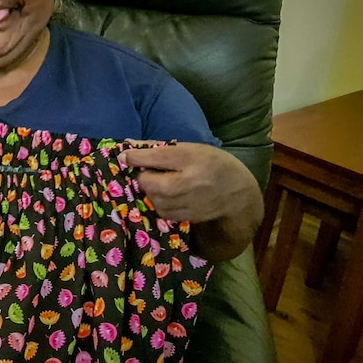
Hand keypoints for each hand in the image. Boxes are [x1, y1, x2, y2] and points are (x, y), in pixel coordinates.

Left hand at [120, 141, 262, 260]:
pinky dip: (159, 202)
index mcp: (189, 158)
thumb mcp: (189, 148)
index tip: (126, 156)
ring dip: (150, 190)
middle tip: (152, 172)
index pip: (153, 157)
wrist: (237, 192)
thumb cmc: (210, 163)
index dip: (134, 157)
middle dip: (143, 176)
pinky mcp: (185, 217)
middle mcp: (187, 181)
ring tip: (164, 183)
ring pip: (151, 197)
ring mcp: (186, 202)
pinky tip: (170, 195)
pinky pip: (159, 210)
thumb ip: (156, 147)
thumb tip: (126, 145)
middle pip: (146, 182)